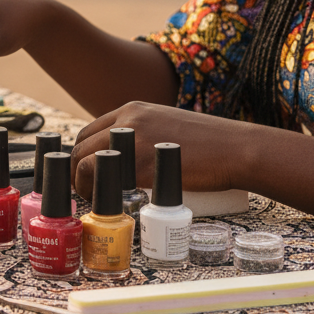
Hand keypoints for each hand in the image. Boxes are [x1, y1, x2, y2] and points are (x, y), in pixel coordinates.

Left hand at [70, 101, 239, 199]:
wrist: (238, 149)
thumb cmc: (209, 145)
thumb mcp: (166, 126)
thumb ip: (142, 134)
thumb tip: (123, 158)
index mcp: (131, 110)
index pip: (88, 132)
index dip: (81, 156)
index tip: (86, 174)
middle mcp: (127, 120)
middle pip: (81, 147)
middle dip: (76, 171)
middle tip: (86, 191)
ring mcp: (133, 141)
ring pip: (84, 162)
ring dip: (81, 183)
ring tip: (94, 199)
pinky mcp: (142, 164)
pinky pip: (102, 178)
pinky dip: (96, 192)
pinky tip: (106, 203)